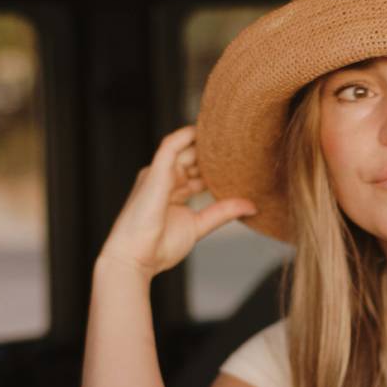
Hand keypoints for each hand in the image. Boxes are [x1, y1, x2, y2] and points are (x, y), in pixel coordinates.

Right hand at [98, 126, 256, 278]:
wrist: (135, 258)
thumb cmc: (159, 247)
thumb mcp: (199, 225)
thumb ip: (223, 212)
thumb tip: (252, 206)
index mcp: (174, 192)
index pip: (197, 172)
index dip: (217, 166)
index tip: (241, 161)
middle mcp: (165, 180)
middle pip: (192, 158)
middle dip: (213, 151)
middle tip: (240, 142)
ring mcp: (159, 174)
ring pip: (183, 148)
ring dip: (203, 139)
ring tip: (227, 130)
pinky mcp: (154, 173)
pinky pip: (171, 146)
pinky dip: (186, 135)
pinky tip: (203, 128)